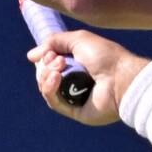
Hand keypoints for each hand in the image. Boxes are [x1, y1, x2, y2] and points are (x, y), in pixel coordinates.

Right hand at [27, 30, 149, 126]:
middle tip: (59, 61)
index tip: (51, 53)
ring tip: (59, 69)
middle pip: (45, 75)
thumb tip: (31, 56)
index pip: (50, 62)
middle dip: (47, 66)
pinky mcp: (75, 111)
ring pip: (47, 89)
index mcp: (78, 63)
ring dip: (46, 77)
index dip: (46, 57)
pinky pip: (54, 102)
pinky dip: (50, 90)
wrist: (121, 78)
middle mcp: (75, 79)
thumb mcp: (78, 40)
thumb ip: (53, 42)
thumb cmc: (105, 56)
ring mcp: (74, 95)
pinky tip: (55, 79)